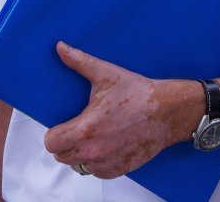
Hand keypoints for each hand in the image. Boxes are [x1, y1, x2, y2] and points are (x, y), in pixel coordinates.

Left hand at [43, 42, 194, 178]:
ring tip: (90, 137)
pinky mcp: (120, 169)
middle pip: (62, 156)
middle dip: (65, 143)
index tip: (61, 125)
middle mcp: (94, 151)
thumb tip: (59, 47)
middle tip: (76, 128)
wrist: (167, 111)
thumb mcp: (106, 74)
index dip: (53, 133)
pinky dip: (97, 163)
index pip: (51, 143)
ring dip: (80, 155)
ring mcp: (107, 163)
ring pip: (79, 166)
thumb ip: (79, 61)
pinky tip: (104, 146)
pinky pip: (97, 173)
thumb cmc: (137, 92)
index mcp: (86, 129)